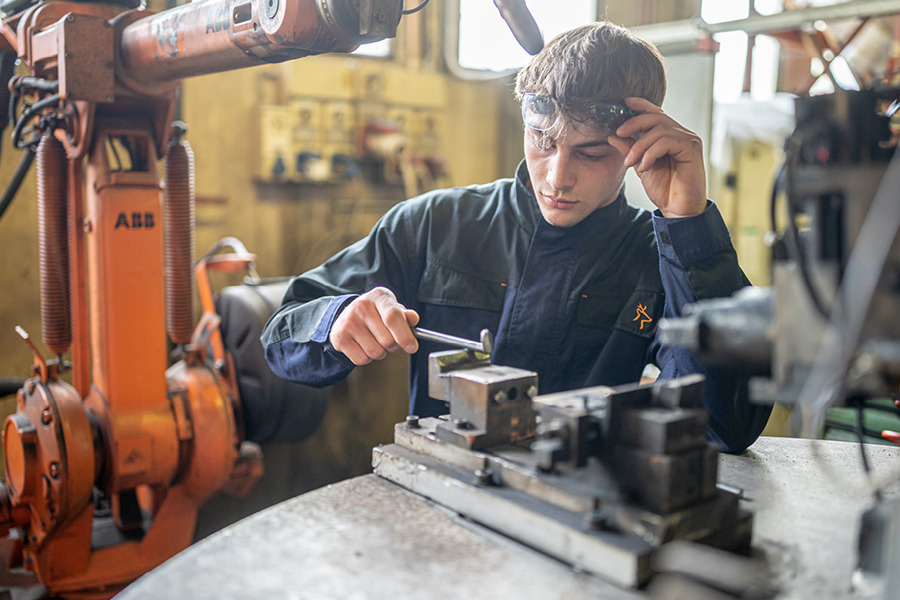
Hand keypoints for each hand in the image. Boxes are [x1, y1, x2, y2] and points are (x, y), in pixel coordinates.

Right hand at [329, 287, 418, 364]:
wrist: (346, 315)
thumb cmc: (376, 313)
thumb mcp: (391, 308)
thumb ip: (404, 315)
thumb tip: (413, 318)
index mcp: (379, 296)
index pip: (393, 317)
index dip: (405, 335)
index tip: (412, 347)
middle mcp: (361, 306)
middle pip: (387, 340)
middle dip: (393, 345)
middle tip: (388, 338)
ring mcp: (348, 322)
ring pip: (376, 352)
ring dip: (380, 352)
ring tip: (374, 340)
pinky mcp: (339, 338)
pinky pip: (362, 359)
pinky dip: (367, 358)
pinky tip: (363, 345)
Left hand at [607, 97, 706, 218]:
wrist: (677, 209)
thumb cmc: (664, 189)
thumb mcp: (640, 166)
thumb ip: (630, 149)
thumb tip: (613, 135)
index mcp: (669, 136)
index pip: (655, 113)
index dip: (641, 105)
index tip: (624, 103)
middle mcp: (681, 134)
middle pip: (656, 117)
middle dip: (634, 123)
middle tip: (619, 133)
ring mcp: (688, 140)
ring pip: (660, 130)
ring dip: (640, 145)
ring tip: (631, 162)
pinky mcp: (692, 149)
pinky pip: (667, 141)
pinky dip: (651, 152)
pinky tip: (644, 166)